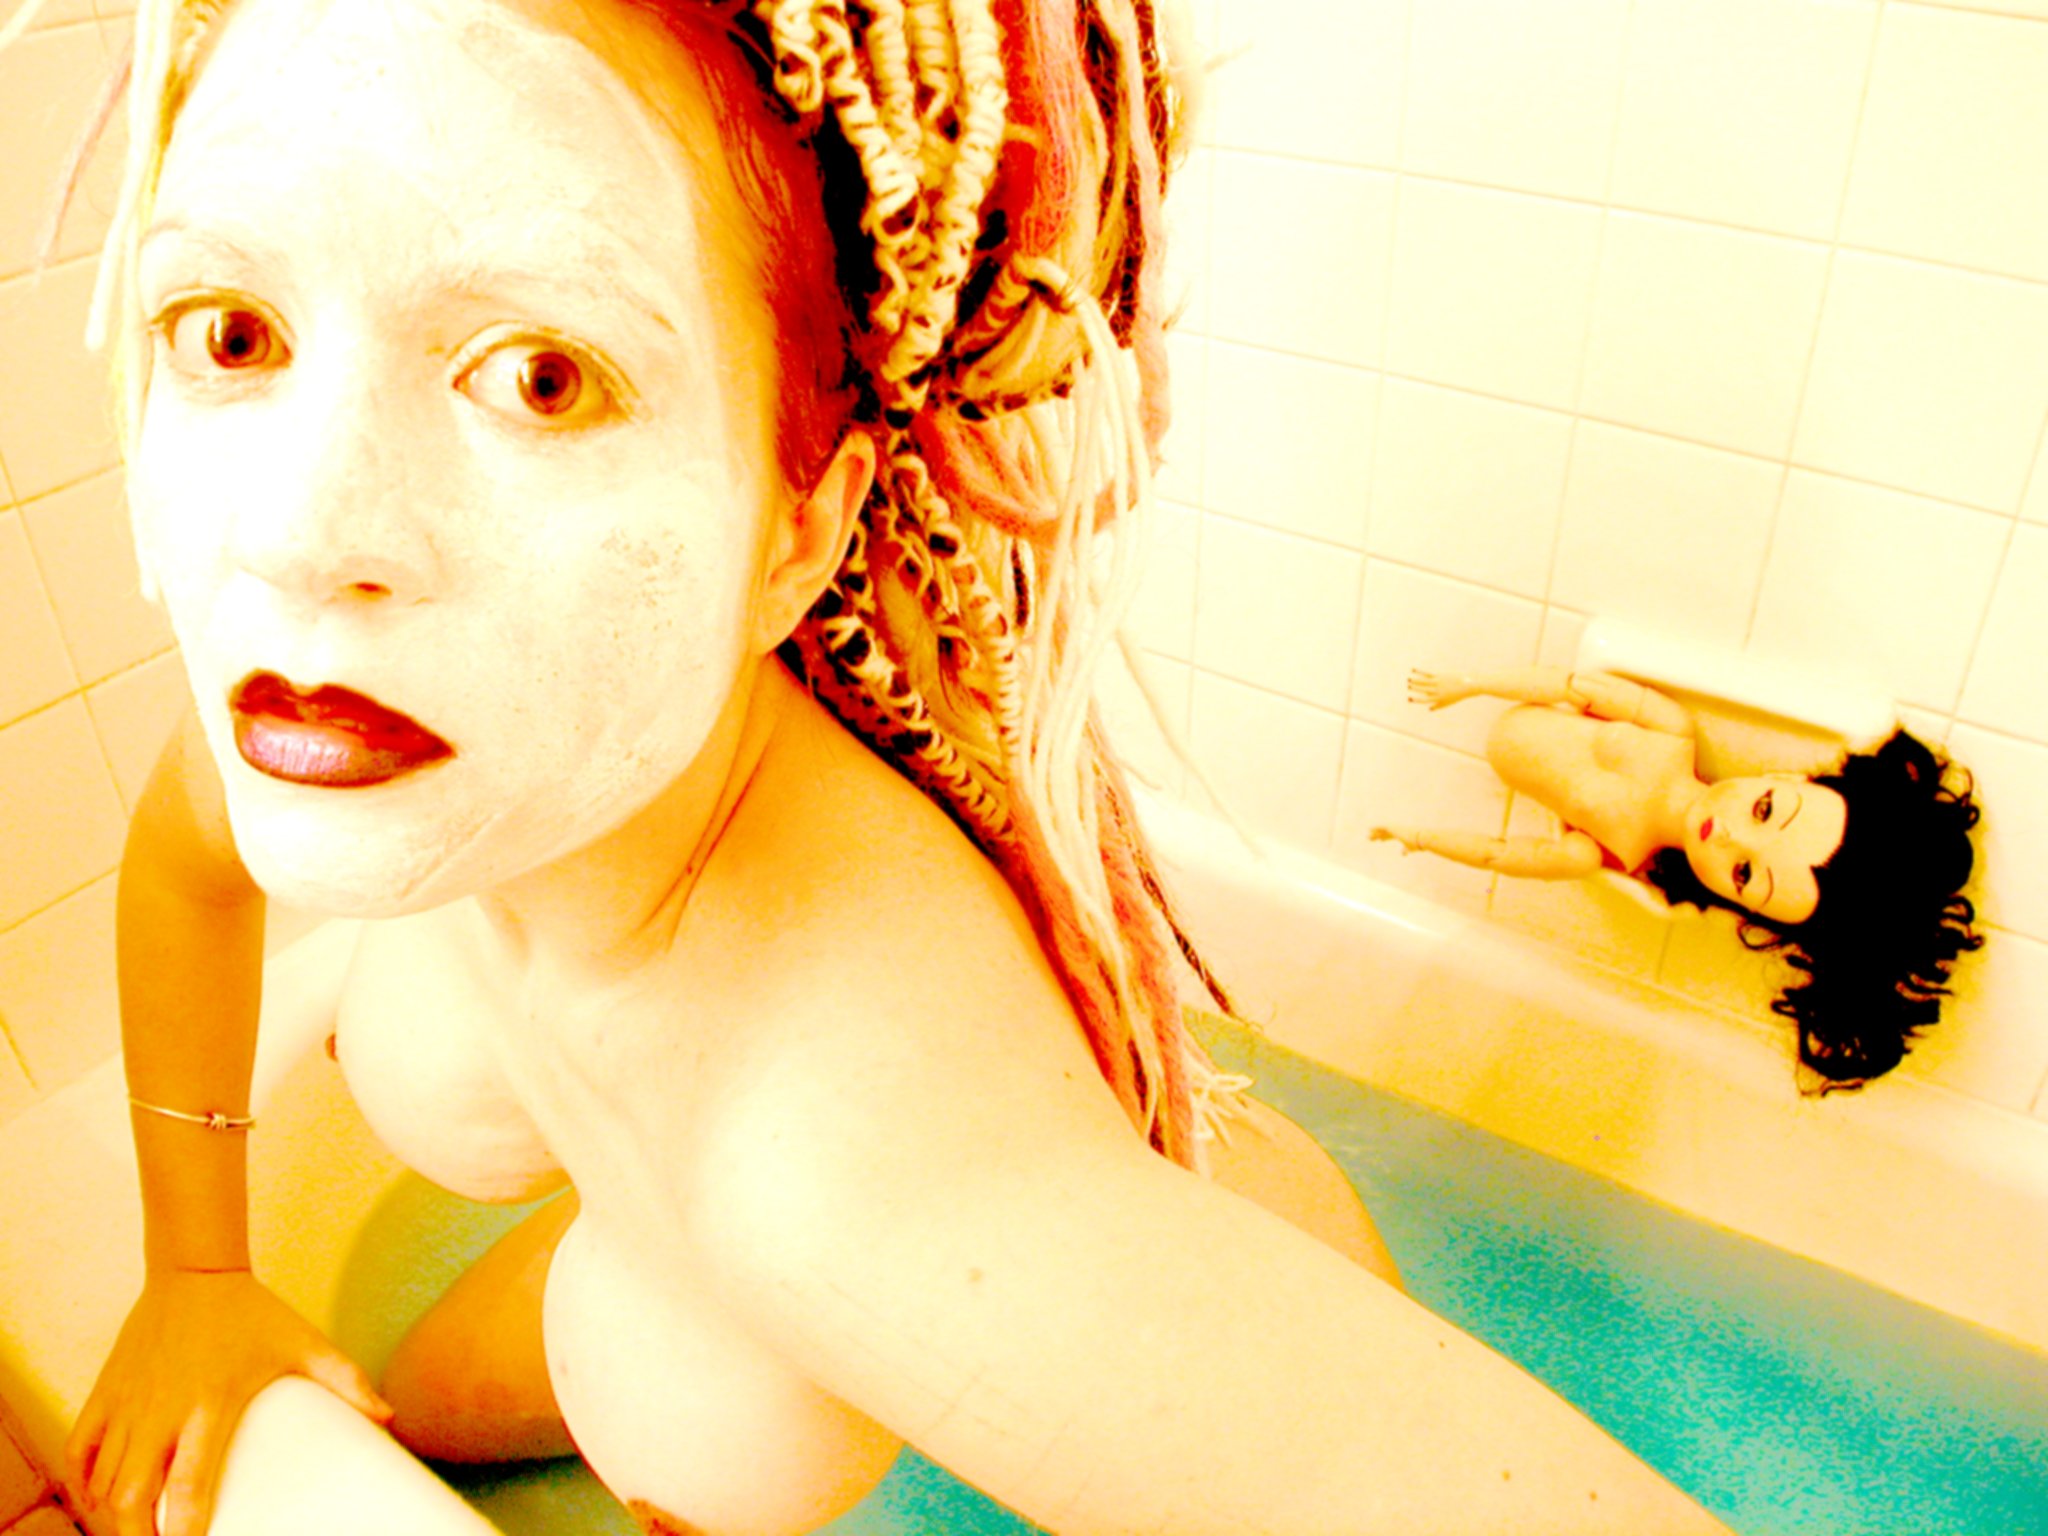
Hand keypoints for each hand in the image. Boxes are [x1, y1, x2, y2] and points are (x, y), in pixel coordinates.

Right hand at [66, 1270, 393, 1535]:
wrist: (195, 1271)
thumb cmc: (251, 1312)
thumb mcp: (304, 1343)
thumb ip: (346, 1381)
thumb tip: (389, 1416)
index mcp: (210, 1404)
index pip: (188, 1482)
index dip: (183, 1526)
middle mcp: (162, 1410)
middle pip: (130, 1496)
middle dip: (136, 1535)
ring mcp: (128, 1403)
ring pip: (100, 1480)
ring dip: (111, 1514)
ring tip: (135, 1530)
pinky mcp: (105, 1392)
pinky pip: (80, 1448)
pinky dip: (83, 1481)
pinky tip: (100, 1496)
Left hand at [1369, 825, 1423, 853]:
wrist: (1420, 838)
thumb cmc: (1417, 844)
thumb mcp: (1410, 848)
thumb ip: (1405, 850)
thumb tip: (1402, 854)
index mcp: (1401, 834)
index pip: (1392, 836)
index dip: (1386, 838)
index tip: (1380, 841)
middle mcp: (1397, 830)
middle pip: (1385, 832)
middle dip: (1378, 836)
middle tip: (1370, 839)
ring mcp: (1395, 828)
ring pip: (1382, 830)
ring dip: (1375, 833)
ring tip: (1367, 837)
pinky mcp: (1392, 827)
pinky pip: (1381, 826)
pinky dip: (1375, 827)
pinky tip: (1369, 829)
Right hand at [1405, 669, 1473, 710]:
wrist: (1468, 685)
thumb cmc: (1458, 694)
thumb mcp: (1448, 702)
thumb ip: (1438, 706)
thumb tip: (1429, 709)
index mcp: (1438, 699)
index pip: (1424, 700)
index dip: (1416, 699)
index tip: (1409, 698)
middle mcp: (1436, 691)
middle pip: (1422, 689)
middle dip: (1414, 688)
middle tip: (1408, 685)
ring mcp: (1437, 683)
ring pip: (1423, 682)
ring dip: (1415, 680)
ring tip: (1409, 679)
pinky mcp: (1439, 676)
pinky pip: (1427, 674)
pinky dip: (1419, 672)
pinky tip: (1414, 670)